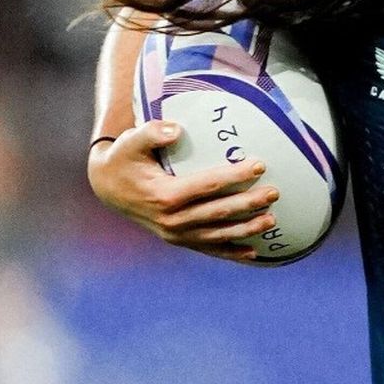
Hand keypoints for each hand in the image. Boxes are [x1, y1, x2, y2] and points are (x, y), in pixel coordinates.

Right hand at [87, 123, 280, 262]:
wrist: (108, 188)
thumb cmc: (124, 159)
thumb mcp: (130, 142)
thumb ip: (152, 132)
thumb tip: (177, 129)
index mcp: (165, 195)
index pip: (209, 185)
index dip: (235, 175)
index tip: (259, 165)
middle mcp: (172, 220)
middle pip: (219, 212)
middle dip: (249, 203)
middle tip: (274, 192)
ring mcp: (177, 234)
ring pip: (218, 234)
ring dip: (247, 229)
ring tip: (272, 220)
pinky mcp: (180, 241)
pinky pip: (210, 249)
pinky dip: (232, 252)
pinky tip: (253, 253)